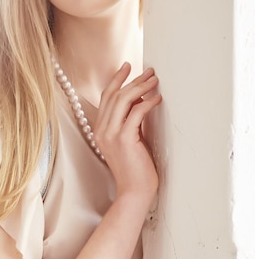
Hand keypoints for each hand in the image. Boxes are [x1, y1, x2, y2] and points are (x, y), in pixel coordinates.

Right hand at [94, 63, 161, 208]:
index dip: (116, 80)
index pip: (106, 98)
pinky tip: (157, 99)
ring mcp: (111, 135)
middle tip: (148, 71)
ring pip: (123, 100)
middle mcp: (102, 130)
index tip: (127, 67)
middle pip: (114, 95)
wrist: (134, 191)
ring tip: (155, 80)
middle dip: (132, 79)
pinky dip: (147, 103)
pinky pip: (136, 113)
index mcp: (100, 130)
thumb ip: (129, 122)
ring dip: (141, 87)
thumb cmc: (135, 168)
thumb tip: (140, 100)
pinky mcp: (124, 139)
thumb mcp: (129, 140)